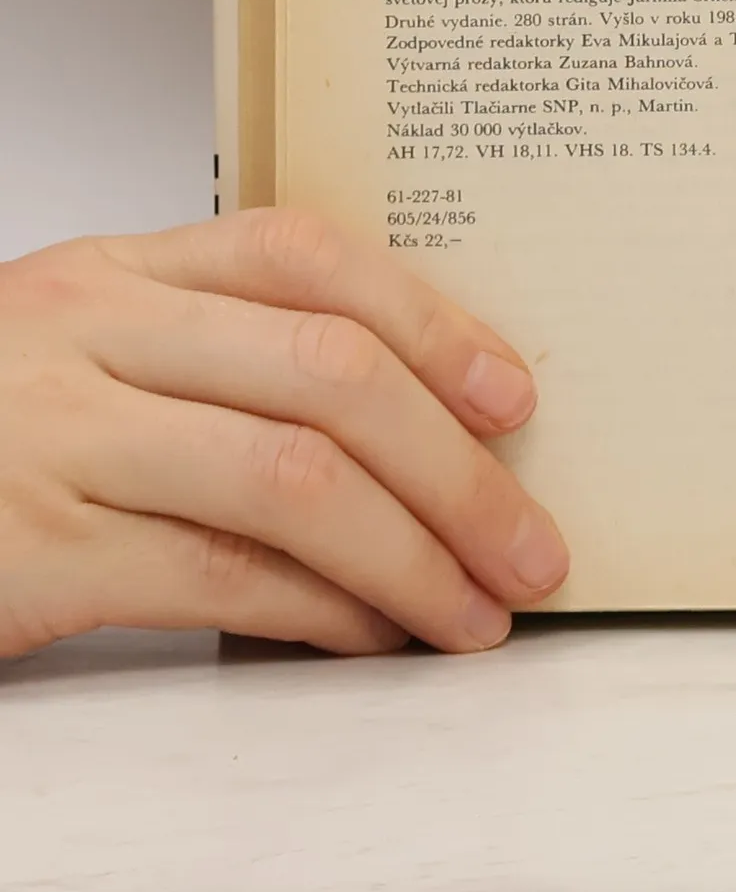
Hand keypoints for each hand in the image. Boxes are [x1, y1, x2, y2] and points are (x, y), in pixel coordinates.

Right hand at [0, 209, 567, 658]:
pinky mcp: (33, 550)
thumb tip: (417, 419)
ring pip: (295, 480)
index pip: (308, 257)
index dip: (432, 322)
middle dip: (458, 468)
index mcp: (120, 269)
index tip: (515, 394)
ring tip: (480, 607)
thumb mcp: (93, 352)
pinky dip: (326, 611)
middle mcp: (93, 332)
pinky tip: (376, 634)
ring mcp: (58, 438)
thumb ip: (225, 354)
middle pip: (329, 373)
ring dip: (416, 555)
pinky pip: (223, 576)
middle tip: (530, 540)